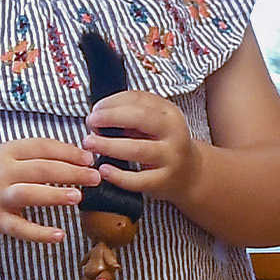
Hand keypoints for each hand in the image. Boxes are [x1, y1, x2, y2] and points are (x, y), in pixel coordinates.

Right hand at [0, 138, 99, 243]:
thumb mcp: (3, 157)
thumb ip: (32, 156)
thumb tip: (74, 157)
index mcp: (7, 152)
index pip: (42, 147)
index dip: (68, 151)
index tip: (89, 157)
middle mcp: (2, 172)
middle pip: (41, 169)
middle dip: (71, 172)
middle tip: (95, 177)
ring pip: (29, 194)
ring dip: (55, 195)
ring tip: (78, 197)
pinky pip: (20, 228)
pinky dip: (40, 233)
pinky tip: (59, 235)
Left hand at [84, 91, 203, 203]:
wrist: (189, 174)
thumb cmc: (164, 145)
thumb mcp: (155, 124)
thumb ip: (132, 116)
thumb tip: (99, 114)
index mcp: (169, 113)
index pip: (139, 99)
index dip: (113, 102)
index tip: (96, 108)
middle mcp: (173, 133)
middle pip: (140, 118)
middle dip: (110, 117)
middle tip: (91, 122)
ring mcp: (170, 157)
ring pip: (137, 149)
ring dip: (108, 145)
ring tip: (90, 143)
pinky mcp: (163, 180)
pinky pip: (138, 179)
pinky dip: (118, 175)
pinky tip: (104, 169)